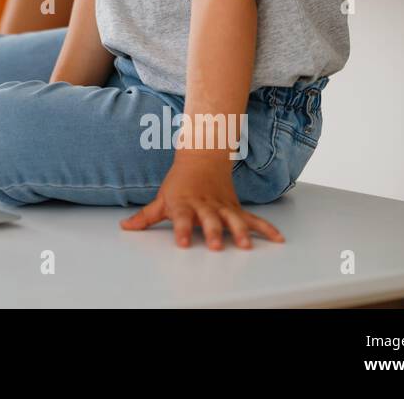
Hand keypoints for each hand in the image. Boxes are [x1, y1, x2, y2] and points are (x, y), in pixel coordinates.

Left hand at [119, 154, 283, 249]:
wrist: (202, 158)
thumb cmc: (179, 183)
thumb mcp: (162, 198)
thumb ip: (146, 216)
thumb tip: (125, 227)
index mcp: (184, 204)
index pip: (180, 218)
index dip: (180, 230)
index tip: (181, 243)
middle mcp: (204, 206)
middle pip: (209, 219)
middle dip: (212, 232)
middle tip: (214, 245)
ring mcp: (222, 206)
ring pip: (232, 219)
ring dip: (239, 231)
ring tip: (245, 245)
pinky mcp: (236, 208)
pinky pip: (253, 219)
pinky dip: (267, 228)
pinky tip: (278, 239)